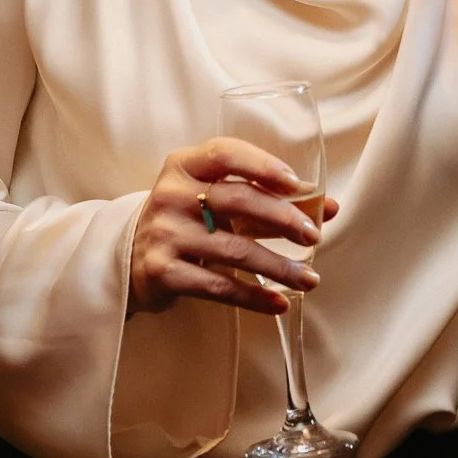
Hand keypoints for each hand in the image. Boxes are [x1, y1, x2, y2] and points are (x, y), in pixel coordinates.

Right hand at [127, 138, 340, 318]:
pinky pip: (218, 286)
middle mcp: (172, 195)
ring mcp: (165, 234)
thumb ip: (267, 198)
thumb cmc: (187, 221)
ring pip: (234, 250)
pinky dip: (254, 296)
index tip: (297, 184)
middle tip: (313, 236)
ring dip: (279, 266)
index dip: (264, 166)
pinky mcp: (163, 272)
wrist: (130, 258)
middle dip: (283, 219)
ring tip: (309, 279)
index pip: (225, 154)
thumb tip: (327, 207)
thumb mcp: (217, 200)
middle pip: (237, 201)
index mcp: (184, 166)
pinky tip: (278, 303)